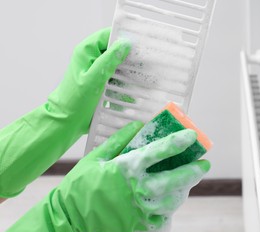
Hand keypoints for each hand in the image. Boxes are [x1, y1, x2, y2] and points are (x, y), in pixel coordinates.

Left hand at [0, 28, 129, 197]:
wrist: (67, 121)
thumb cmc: (76, 100)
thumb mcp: (94, 78)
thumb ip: (109, 60)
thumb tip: (125, 44)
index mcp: (86, 51)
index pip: (107, 35)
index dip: (123, 37)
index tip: (140, 42)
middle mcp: (91, 58)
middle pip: (114, 49)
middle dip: (129, 56)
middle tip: (145, 60)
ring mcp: (95, 70)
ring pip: (117, 64)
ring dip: (128, 71)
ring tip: (143, 76)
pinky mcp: (100, 83)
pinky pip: (116, 78)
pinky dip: (124, 83)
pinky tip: (134, 89)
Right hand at [0, 122, 209, 231]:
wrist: (70, 216)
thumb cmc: (81, 184)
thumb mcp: (97, 156)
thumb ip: (119, 140)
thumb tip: (137, 126)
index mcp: (127, 167)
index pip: (159, 151)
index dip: (178, 142)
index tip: (192, 136)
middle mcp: (138, 188)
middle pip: (174, 179)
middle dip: (193, 171)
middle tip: (203, 164)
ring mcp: (140, 208)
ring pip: (172, 200)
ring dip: (184, 189)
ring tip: (190, 181)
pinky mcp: (139, 223)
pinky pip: (163, 218)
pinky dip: (170, 210)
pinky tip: (172, 200)